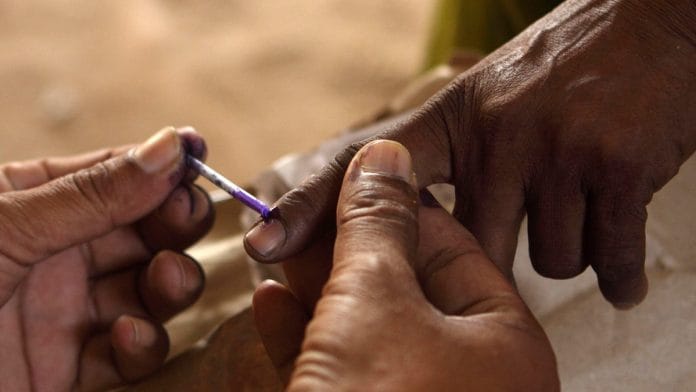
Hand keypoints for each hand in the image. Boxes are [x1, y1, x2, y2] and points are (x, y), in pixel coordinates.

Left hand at [0, 127, 213, 390]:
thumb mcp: (3, 227)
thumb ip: (92, 194)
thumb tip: (170, 147)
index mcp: (34, 202)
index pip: (117, 172)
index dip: (162, 163)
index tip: (200, 155)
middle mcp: (58, 253)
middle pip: (145, 230)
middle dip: (175, 223)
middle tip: (185, 220)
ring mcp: (67, 311)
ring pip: (150, 289)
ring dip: (170, 282)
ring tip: (165, 280)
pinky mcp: (70, 369)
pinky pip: (129, 352)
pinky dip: (140, 344)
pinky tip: (122, 336)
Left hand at [245, 0, 695, 306]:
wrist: (654, 25)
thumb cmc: (564, 70)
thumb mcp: (488, 98)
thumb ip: (450, 156)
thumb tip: (411, 218)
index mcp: (454, 118)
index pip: (366, 167)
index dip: (309, 207)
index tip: (262, 242)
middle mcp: (496, 136)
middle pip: (470, 248)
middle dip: (488, 264)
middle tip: (510, 246)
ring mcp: (555, 152)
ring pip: (546, 260)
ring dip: (562, 249)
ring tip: (578, 212)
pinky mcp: (615, 171)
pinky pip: (603, 257)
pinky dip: (617, 275)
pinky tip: (621, 275)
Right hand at [252, 141, 558, 390]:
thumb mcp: (374, 299)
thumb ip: (377, 223)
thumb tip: (384, 154)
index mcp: (503, 341)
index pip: (449, 243)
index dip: (391, 203)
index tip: (344, 177)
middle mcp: (472, 376)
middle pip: (405, 284)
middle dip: (345, 246)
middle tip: (299, 214)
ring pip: (367, 327)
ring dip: (319, 287)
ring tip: (276, 252)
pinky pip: (342, 369)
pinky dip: (306, 334)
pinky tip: (271, 302)